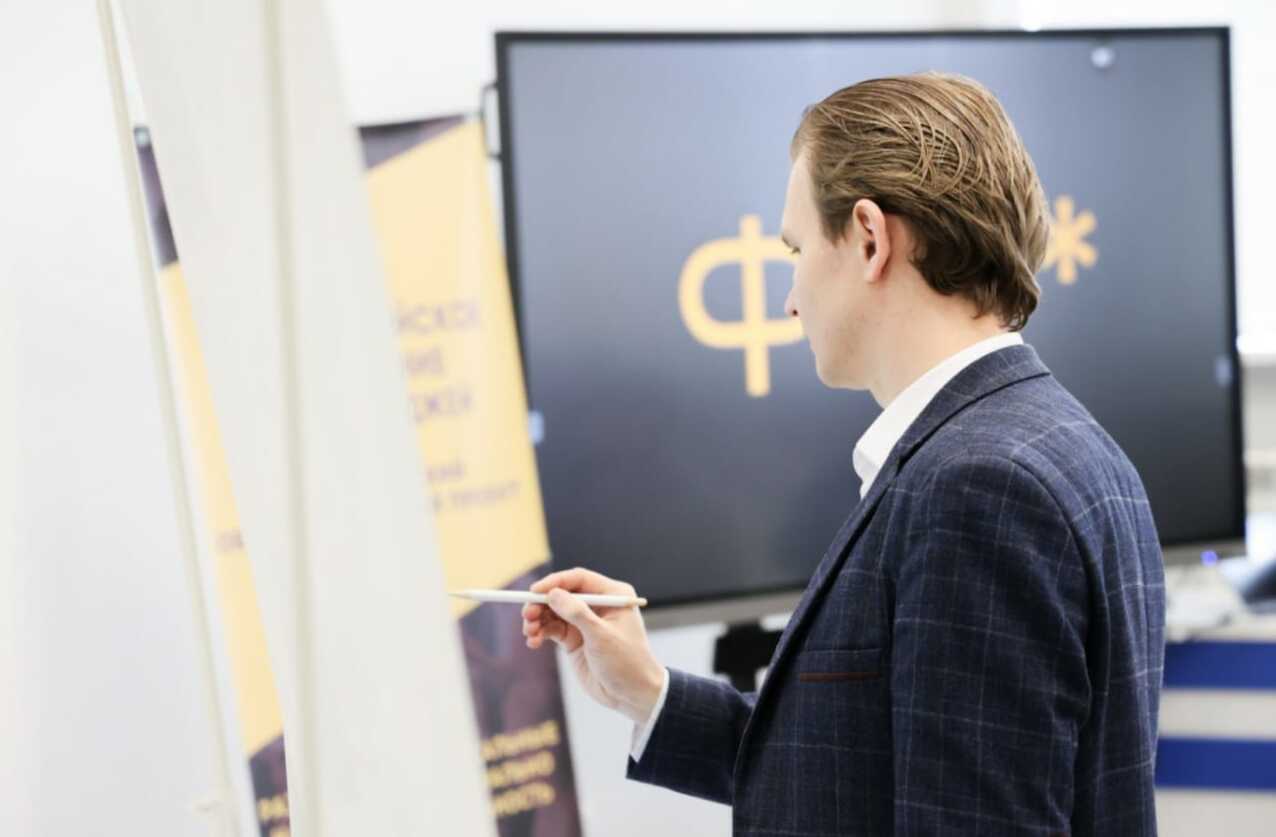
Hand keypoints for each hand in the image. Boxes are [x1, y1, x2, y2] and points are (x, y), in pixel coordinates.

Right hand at [521, 567, 664, 723]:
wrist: (632, 695)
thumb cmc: (627, 662)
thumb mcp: (602, 636)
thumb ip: (577, 614)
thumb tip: (553, 594)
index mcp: (613, 595)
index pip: (579, 580)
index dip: (555, 583)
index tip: (534, 592)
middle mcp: (598, 605)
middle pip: (562, 594)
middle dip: (542, 603)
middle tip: (527, 615)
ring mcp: (585, 622)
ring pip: (554, 612)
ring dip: (538, 620)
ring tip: (529, 632)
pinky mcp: (575, 639)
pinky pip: (552, 629)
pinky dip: (540, 633)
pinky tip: (533, 642)